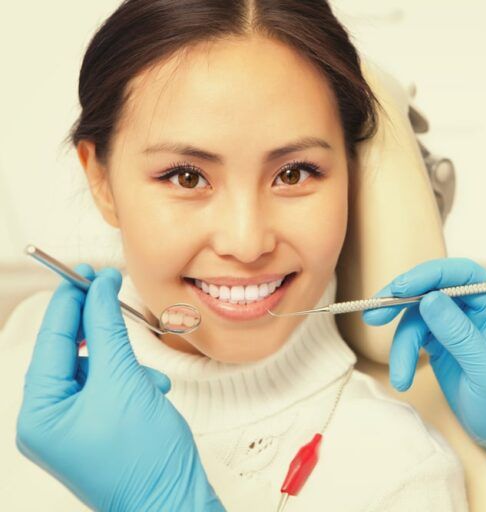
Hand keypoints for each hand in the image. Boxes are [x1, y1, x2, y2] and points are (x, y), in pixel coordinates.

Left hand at [16, 265, 223, 510]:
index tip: (86, 271)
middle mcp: (48, 422)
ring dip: (124, 364)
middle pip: (71, 354)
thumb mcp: (124, 381)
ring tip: (146, 380)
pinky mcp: (97, 430)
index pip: (52, 341)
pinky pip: (109, 389)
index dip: (71, 301)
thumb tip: (98, 289)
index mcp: (39, 414)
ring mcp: (72, 428)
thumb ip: (108, 329)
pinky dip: (133, 383)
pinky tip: (151, 392)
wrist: (172, 501)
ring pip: (95, 370)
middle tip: (110, 293)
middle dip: (102, 334)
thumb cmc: (143, 460)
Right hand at [363, 258, 485, 492]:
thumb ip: (458, 333)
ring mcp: (458, 321)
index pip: (462, 274)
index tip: (399, 288)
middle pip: (433, 287)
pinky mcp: (441, 338)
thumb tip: (428, 299)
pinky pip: (414, 334)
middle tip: (374, 314)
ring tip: (399, 376)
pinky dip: (403, 354)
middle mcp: (478, 306)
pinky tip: (403, 377)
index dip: (429, 275)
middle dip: (402, 301)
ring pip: (417, 315)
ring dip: (401, 344)